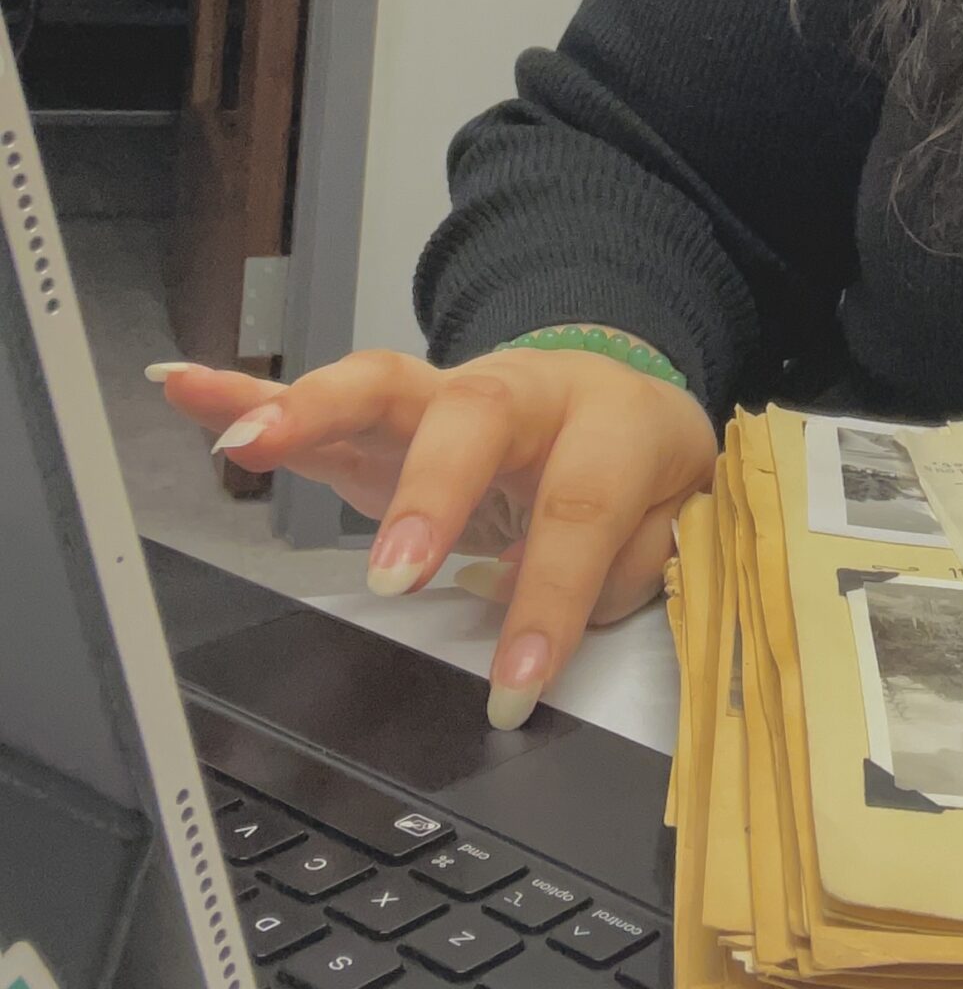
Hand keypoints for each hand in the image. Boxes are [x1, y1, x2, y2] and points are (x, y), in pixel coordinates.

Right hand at [152, 346, 717, 726]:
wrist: (626, 401)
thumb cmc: (637, 467)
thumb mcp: (670, 519)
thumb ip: (627, 562)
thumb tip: (564, 600)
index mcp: (609, 419)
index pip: (580, 506)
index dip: (551, 594)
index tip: (516, 682)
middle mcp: (523, 390)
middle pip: (474, 417)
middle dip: (430, 494)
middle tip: (396, 577)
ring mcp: (447, 394)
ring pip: (382, 383)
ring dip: (312, 410)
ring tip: (249, 441)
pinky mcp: (390, 415)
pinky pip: (318, 400)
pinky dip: (247, 394)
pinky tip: (188, 390)